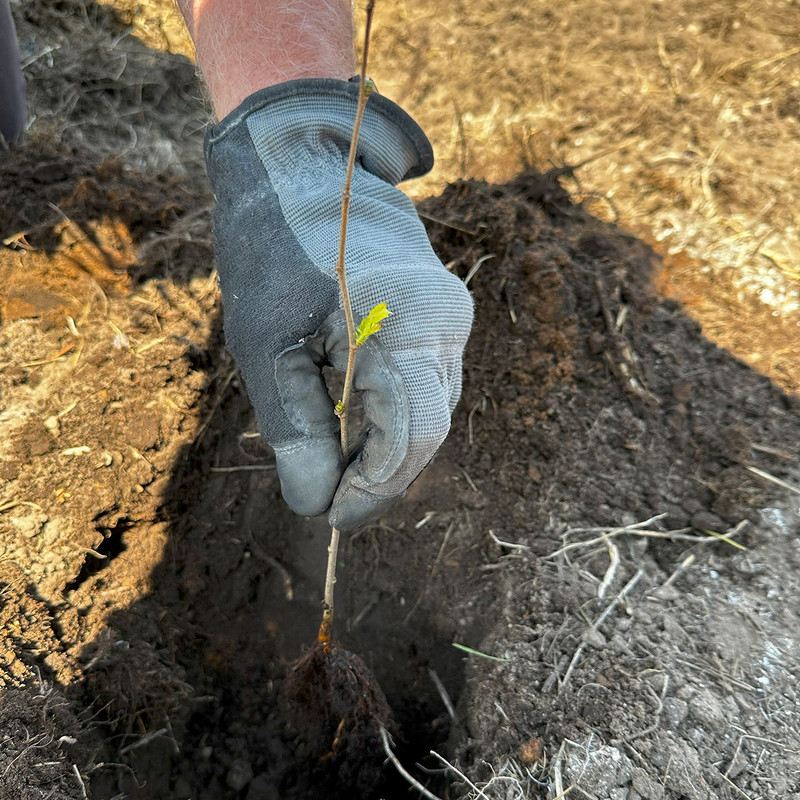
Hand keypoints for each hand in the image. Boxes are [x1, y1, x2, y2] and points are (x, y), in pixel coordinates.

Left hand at [204, 79, 472, 529]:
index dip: (374, 490)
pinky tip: (349, 415)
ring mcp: (449, 319)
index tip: (331, 517)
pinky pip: (425, 385)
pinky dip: (389, 414)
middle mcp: (445, 325)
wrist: (304, 165)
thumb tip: (313, 502)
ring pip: (429, 411)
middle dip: (376, 473)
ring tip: (329, 453)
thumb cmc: (275, 245)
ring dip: (382, 446)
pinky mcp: (439, 317)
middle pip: (427, 431)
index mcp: (406, 324)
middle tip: (322, 491)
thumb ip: (297, 427)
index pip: (413, 438)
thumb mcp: (267, 342)